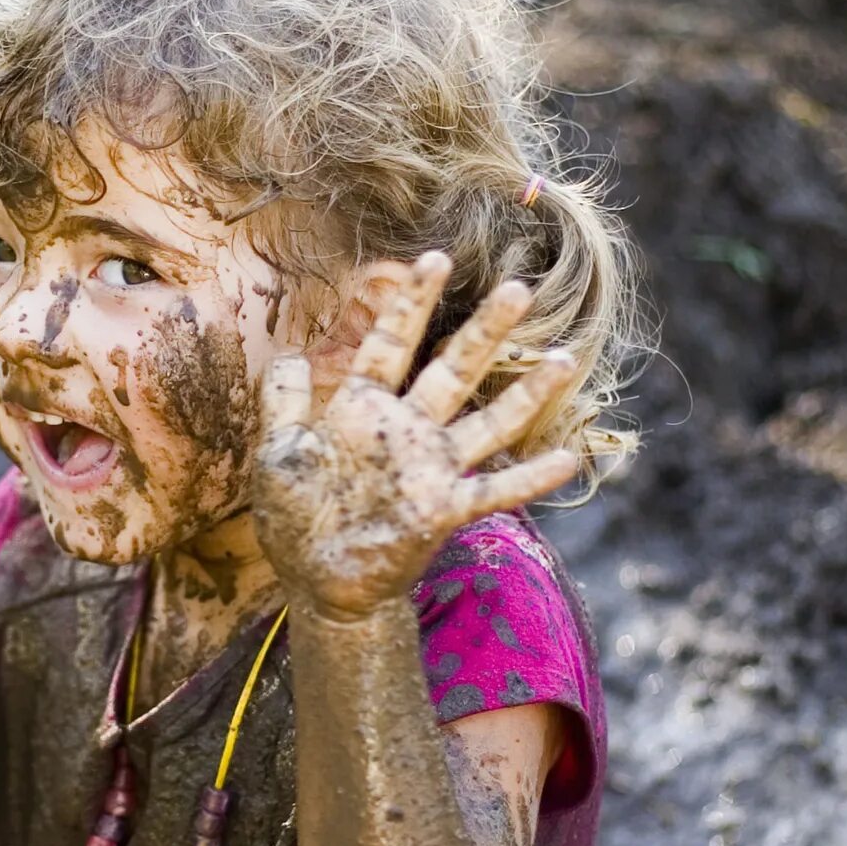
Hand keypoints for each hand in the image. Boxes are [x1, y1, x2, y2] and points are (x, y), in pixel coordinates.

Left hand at [253, 257, 582, 620]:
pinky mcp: (443, 509)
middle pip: (451, 369)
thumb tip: (290, 352)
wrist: (321, 586)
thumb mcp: (277, 454)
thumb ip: (284, 401)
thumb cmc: (296, 520)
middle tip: (519, 288)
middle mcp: (405, 430)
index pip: (389, 344)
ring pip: (487, 420)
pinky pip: (494, 490)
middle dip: (484, 330)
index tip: (435, 259)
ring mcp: (430, 469)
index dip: (410, 303)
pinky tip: (568, 458)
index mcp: (363, 410)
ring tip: (563, 356)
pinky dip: (530, 477)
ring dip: (526, 392)